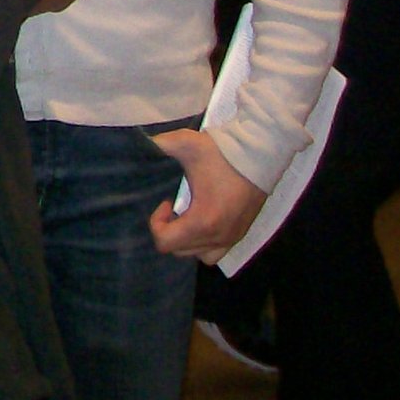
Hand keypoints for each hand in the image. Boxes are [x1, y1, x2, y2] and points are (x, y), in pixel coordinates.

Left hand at [149, 128, 269, 261]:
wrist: (260, 155)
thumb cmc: (222, 153)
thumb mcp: (185, 144)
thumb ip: (158, 145)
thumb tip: (139, 144)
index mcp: (203, 221)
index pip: (165, 242)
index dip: (156, 223)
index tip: (165, 202)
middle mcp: (218, 236)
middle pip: (179, 251)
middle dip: (170, 231)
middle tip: (174, 207)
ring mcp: (232, 238)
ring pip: (199, 255)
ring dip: (186, 240)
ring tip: (187, 215)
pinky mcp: (241, 234)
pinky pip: (217, 252)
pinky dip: (204, 243)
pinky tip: (203, 219)